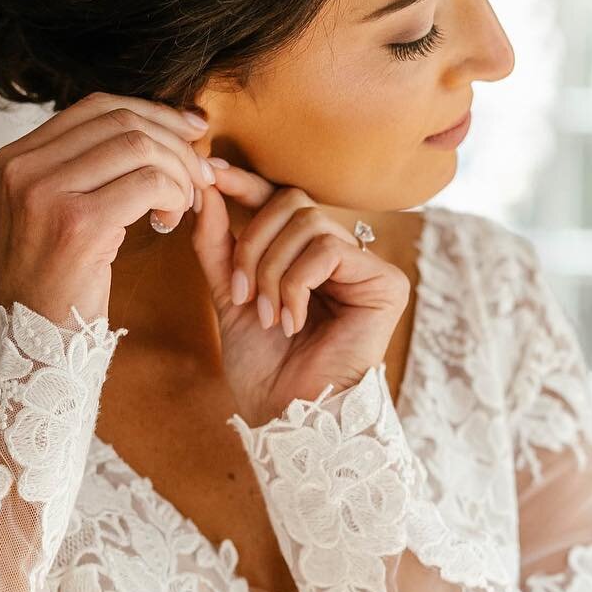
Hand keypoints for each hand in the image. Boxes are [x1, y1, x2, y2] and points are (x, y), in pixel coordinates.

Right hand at [0, 92, 215, 327]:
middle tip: (200, 174)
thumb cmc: (47, 288)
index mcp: (13, 159)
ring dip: (178, 172)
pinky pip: (148, 184)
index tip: (190, 130)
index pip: (96, 108)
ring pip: (139, 147)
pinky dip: (174, 195)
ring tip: (184, 203)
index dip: (153, 112)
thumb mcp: (43, 216)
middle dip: (174, 142)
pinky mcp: (77, 225)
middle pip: (121, 121)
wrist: (26, 349)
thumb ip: (74, 171)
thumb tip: (141, 128)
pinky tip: (171, 221)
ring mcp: (46, 194)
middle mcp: (23, 168)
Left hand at [189, 160, 409, 426]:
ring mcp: (365, 267)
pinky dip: (297, 283)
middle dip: (252, 245)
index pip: (277, 198)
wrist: (290, 418)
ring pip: (307, 222)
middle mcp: (339, 255)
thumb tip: (206, 188)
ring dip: (272, 270)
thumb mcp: (230, 297)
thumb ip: (219, 245)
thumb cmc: (265, 370)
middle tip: (241, 294)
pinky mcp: (385, 283)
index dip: (244, 184)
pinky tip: (293, 321)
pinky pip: (329, 249)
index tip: (207, 174)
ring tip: (268, 316)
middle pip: (290, 201)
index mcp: (304, 255)